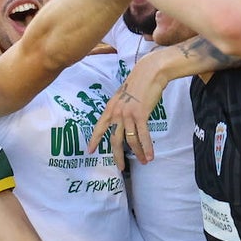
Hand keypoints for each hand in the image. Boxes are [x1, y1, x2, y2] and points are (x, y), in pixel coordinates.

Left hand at [86, 47, 176, 166]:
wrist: (150, 72)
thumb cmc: (139, 83)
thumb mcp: (124, 96)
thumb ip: (121, 109)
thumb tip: (124, 121)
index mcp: (110, 108)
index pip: (99, 127)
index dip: (95, 140)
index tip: (90, 151)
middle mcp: (117, 113)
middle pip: (115, 140)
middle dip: (118, 156)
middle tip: (122, 168)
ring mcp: (128, 114)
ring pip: (131, 140)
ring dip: (138, 153)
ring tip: (144, 162)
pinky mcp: (141, 115)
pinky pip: (143, 136)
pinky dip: (147, 147)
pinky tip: (150, 156)